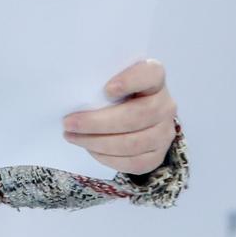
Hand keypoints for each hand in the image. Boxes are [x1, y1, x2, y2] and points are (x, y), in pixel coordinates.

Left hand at [62, 59, 176, 174]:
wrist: (134, 116)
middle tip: (69, 123)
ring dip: (98, 142)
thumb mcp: (110, 78)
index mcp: (154, 77)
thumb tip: (70, 93)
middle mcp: (166, 104)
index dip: (131, 81)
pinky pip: (135, 162)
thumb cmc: (115, 92)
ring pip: (135, 143)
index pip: (151, 74)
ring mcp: (165, 131)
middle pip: (138, 115)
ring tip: (72, 137)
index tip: (107, 89)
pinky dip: (109, 158)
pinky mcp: (158, 154)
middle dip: (98, 122)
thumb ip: (99, 79)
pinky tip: (91, 149)